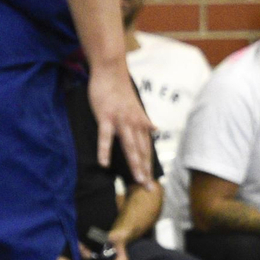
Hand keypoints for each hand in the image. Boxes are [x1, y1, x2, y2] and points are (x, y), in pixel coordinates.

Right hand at [89, 67, 155, 187]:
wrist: (111, 70)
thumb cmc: (120, 89)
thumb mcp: (136, 107)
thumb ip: (144, 120)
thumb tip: (155, 128)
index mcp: (141, 123)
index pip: (146, 149)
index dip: (149, 167)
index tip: (152, 183)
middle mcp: (135, 124)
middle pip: (141, 151)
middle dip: (145, 171)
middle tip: (149, 189)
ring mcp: (121, 120)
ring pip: (129, 146)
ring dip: (134, 164)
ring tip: (137, 180)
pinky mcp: (106, 116)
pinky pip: (105, 137)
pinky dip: (105, 150)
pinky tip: (104, 164)